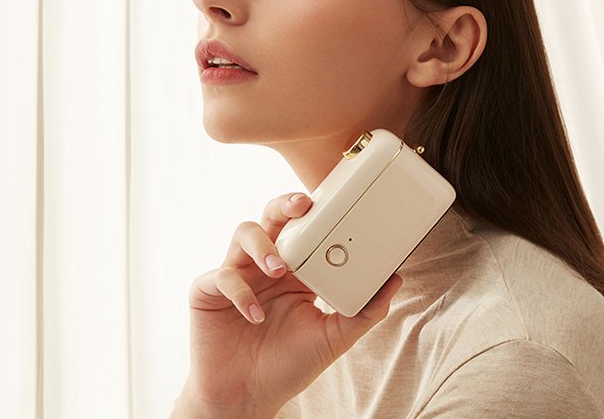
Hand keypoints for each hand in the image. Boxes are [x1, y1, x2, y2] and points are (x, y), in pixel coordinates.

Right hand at [172, 192, 402, 418]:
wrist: (247, 398)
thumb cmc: (287, 365)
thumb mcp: (334, 337)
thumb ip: (364, 311)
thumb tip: (395, 280)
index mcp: (294, 271)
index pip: (304, 229)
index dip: (316, 214)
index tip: (337, 205)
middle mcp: (264, 266)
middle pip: (271, 217)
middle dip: (285, 204)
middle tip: (303, 206)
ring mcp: (236, 275)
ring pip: (244, 233)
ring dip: (263, 245)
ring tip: (279, 268)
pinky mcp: (207, 292)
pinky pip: (220, 276)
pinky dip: (240, 291)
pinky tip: (256, 314)